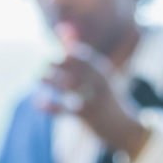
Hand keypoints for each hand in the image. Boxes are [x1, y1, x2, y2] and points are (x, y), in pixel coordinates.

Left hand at [38, 28, 148, 156]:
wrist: (125, 128)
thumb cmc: (106, 99)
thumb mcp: (99, 78)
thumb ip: (81, 59)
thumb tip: (64, 34)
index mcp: (103, 72)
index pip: (83, 56)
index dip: (66, 55)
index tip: (54, 56)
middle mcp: (100, 83)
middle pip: (74, 68)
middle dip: (55, 65)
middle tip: (41, 66)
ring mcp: (94, 99)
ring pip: (68, 86)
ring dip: (50, 80)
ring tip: (36, 78)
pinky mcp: (87, 116)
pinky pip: (64, 109)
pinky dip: (50, 106)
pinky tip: (38, 103)